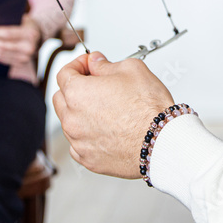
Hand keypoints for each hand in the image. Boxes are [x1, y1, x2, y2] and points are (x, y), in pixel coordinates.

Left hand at [0, 14, 41, 66]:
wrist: (39, 37)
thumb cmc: (27, 24)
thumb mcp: (22, 18)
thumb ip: (9, 20)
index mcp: (30, 33)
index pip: (7, 34)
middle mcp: (29, 47)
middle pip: (3, 46)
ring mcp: (26, 58)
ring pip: (1, 54)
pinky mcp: (21, 63)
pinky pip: (3, 59)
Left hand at [52, 52, 174, 178]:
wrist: (161, 142)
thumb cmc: (149, 109)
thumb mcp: (131, 69)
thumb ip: (105, 64)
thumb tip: (96, 63)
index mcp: (77, 93)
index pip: (64, 73)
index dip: (78, 65)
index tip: (88, 65)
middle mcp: (72, 118)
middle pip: (61, 97)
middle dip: (75, 87)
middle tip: (95, 84)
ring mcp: (78, 141)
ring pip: (69, 121)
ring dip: (80, 112)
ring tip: (105, 108)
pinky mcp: (88, 159)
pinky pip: (78, 143)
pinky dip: (87, 134)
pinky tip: (105, 128)